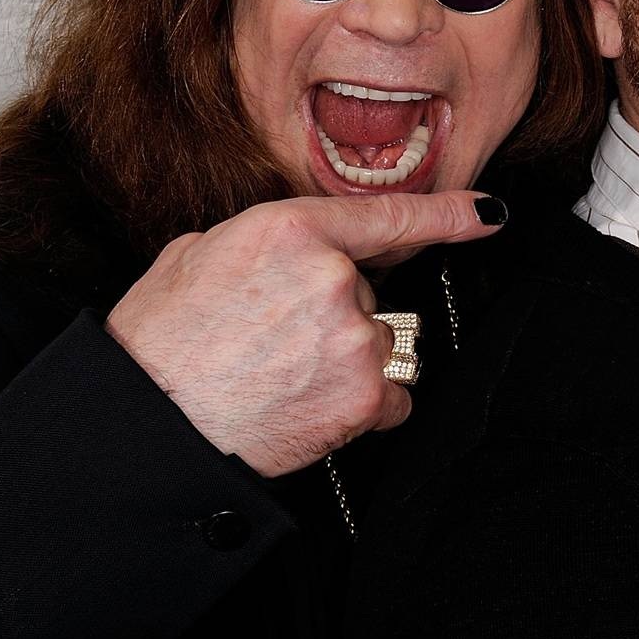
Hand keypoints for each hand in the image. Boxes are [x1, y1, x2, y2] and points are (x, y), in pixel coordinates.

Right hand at [105, 192, 503, 476]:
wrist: (150, 424)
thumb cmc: (159, 344)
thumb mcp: (195, 257)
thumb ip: (258, 243)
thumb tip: (282, 254)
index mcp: (290, 229)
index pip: (387, 217)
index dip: (447, 215)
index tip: (488, 214)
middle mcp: (333, 275)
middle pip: (368, 292)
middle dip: (332, 316)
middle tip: (273, 345)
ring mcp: (354, 335)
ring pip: (378, 343)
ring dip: (345, 361)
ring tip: (283, 380)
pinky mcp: (365, 393)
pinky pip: (391, 397)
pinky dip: (361, 409)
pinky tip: (308, 409)